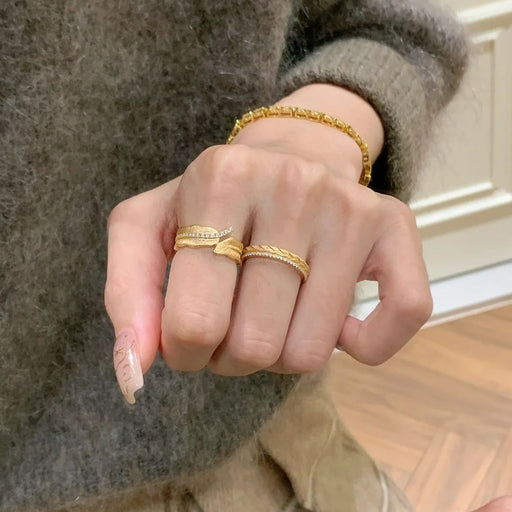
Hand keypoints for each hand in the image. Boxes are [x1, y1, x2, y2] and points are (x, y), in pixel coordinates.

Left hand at [104, 84, 432, 402]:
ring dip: (280, 354)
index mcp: (220, 179)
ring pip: (310, 351)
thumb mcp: (148, 229)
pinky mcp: (396, 227)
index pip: (194, 322)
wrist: (291, 152)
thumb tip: (134, 371)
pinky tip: (336, 323)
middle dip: (231, 355)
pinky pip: (402, 316)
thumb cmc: (215, 201)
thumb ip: (129, 295)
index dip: (185, 350)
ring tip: (273, 316)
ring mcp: (351, 207)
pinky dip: (364, 345)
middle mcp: (293, 186)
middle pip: (253, 345)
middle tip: (233, 321)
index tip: (191, 333)